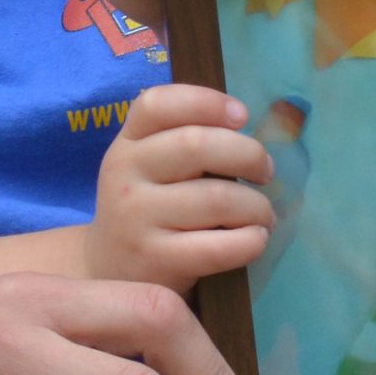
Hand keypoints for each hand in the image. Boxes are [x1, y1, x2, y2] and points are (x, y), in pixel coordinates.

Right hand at [88, 84, 274, 291]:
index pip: (158, 104)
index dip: (207, 102)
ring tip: (264, 215)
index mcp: (128, 142)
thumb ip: (185, 140)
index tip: (242, 116)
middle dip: (248, 154)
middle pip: (196, 145)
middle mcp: (124, 173)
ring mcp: (135, 217)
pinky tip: (256, 240)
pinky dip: (250, 241)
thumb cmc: (149, 210)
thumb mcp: (149, 167)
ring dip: (256, 206)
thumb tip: (248, 128)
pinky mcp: (153, 259)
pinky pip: (217, 246)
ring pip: (216, 198)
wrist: (110, 272)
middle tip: (265, 172)